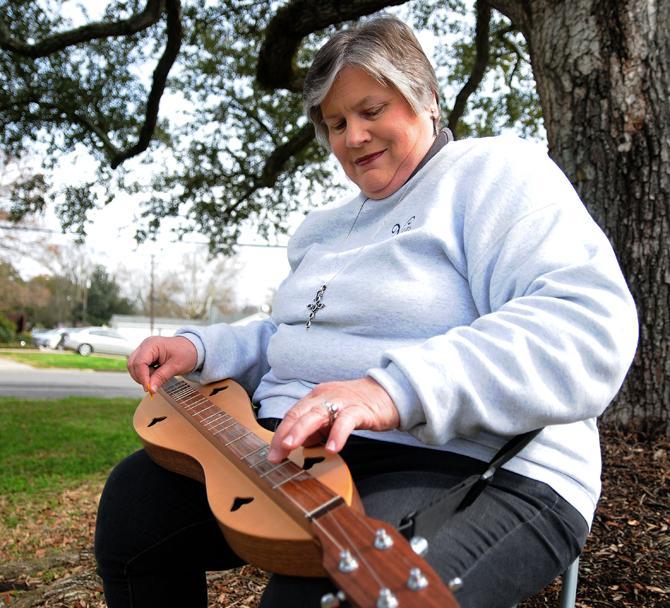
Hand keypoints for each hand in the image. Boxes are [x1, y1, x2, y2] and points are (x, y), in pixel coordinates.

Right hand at [127, 336, 197, 393]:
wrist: (192, 348)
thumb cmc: (186, 353)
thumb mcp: (175, 366)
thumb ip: (161, 377)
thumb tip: (150, 389)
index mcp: (152, 344)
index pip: (140, 362)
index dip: (142, 377)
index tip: (148, 389)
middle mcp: (145, 346)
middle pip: (133, 364)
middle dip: (141, 377)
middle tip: (153, 385)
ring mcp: (144, 350)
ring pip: (134, 367)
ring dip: (143, 376)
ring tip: (157, 377)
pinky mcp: (146, 356)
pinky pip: (139, 367)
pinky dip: (145, 374)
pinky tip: (156, 375)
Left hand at [267, 377, 398, 462]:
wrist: (389, 392)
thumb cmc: (359, 405)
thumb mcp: (331, 415)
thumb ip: (315, 428)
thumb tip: (298, 444)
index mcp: (316, 397)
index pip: (292, 414)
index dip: (280, 433)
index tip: (272, 453)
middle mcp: (325, 396)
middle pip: (299, 413)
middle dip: (284, 433)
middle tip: (275, 454)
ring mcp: (342, 401)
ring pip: (317, 414)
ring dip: (301, 430)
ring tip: (291, 446)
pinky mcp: (360, 409)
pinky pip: (346, 421)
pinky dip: (337, 434)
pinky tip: (331, 448)